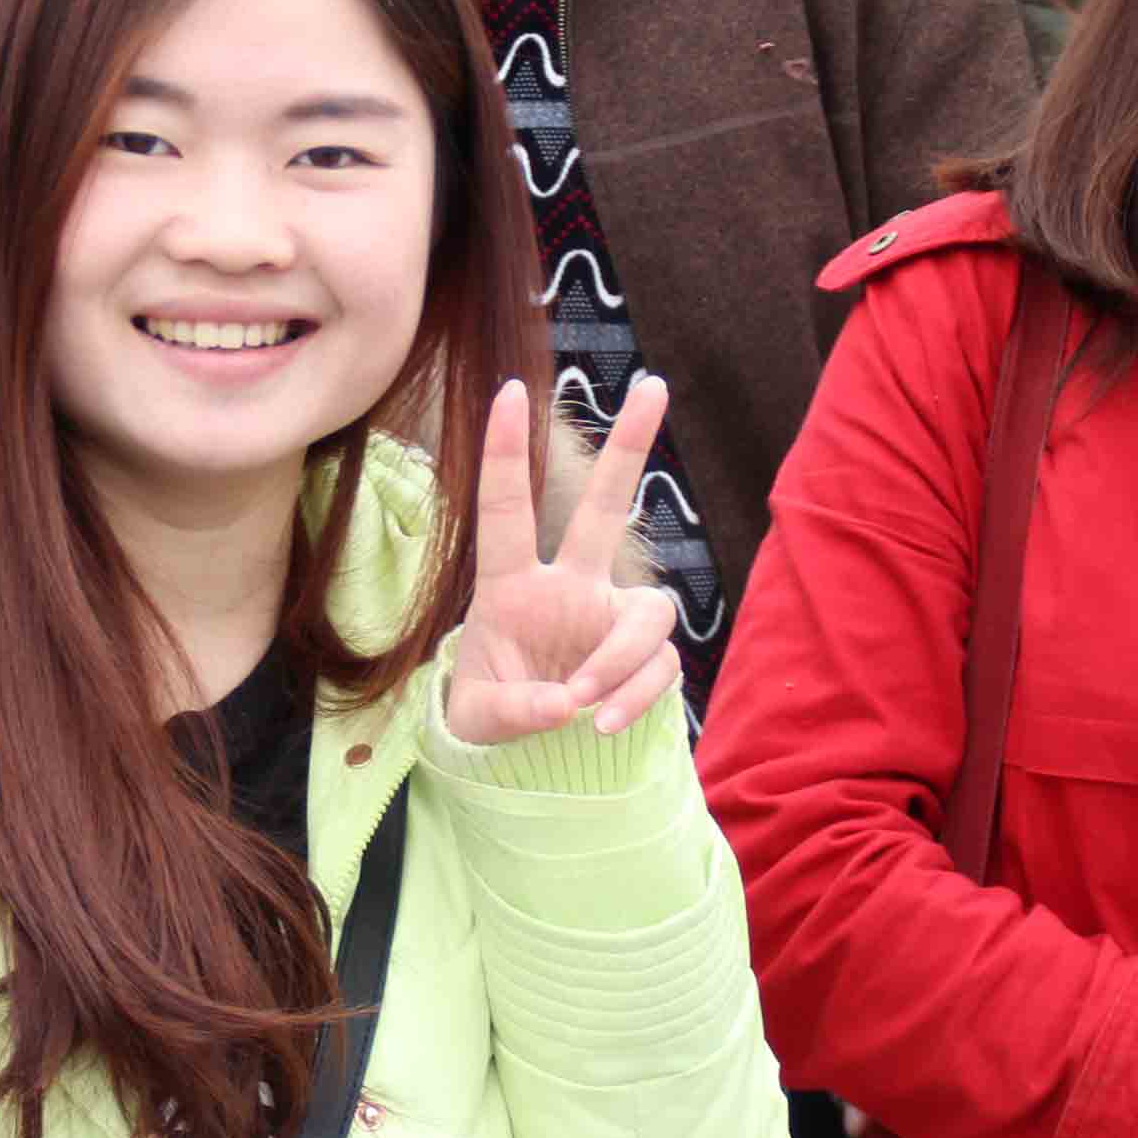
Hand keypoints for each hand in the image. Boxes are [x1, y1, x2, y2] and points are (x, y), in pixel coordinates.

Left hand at [447, 377, 681, 744]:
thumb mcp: (478, 717)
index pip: (507, 512)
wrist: (530, 752)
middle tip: (654, 386)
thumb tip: (566, 703)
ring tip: (585, 703)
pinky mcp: (645, 656)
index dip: (505, 453)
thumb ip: (513, 710)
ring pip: (649, 610)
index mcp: (512, 587)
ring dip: (620, 658)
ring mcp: (611, 618)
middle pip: (604, 508)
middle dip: (629, 448)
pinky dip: (636, 695)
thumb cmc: (491, 713)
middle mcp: (570, 587)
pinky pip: (660, 664)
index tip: (507, 391)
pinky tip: (605, 725)